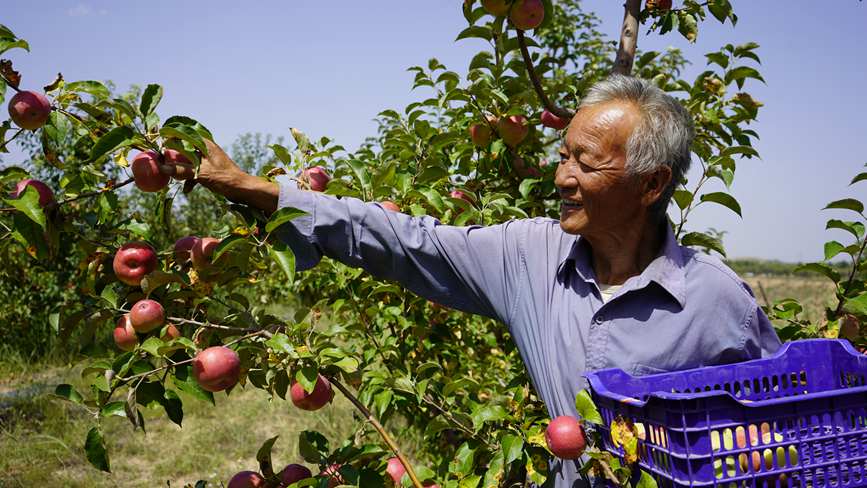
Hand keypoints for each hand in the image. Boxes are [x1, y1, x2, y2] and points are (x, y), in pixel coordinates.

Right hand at [160, 139, 278, 212]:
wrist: (242, 190)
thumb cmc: (225, 178)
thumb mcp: (201, 174)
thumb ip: (182, 170)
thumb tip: (162, 167)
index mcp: (205, 144)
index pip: (184, 134)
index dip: (171, 135)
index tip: (159, 141)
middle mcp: (206, 149)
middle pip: (184, 148)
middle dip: (173, 156)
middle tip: (162, 162)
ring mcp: (208, 160)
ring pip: (189, 161)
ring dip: (181, 169)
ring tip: (173, 177)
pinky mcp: (210, 170)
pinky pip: (195, 170)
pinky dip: (190, 178)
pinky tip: (187, 189)